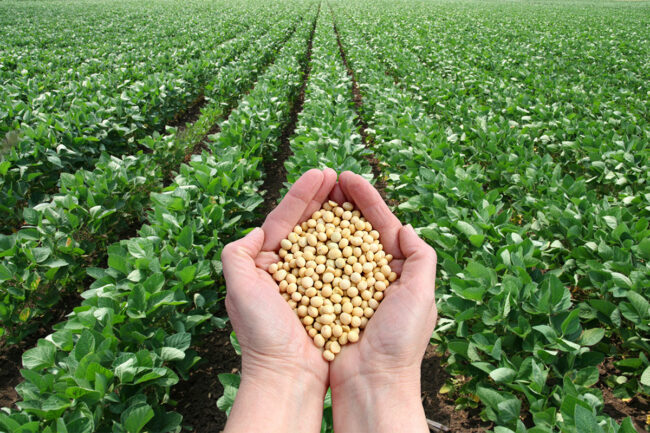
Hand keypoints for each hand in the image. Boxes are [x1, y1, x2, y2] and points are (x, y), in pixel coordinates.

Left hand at [221, 168, 336, 432]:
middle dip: (321, 198)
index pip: (284, 220)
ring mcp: (312, 282)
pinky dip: (351, 244)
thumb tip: (256, 231)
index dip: (302, 195)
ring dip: (338, 215)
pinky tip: (362, 229)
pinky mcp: (331, 295)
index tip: (321, 173)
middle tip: (338, 175)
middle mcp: (289, 270)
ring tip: (351, 192)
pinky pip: (342, 264)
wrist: (287, 375)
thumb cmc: (261, 334)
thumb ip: (237, 254)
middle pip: (307, 225)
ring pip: (326, 240)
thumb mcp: (239, 289)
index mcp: (265, 264)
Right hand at [329, 171, 437, 432]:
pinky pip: (315, 268)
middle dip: (342, 202)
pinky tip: (298, 230)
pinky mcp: (324, 298)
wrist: (371, 383)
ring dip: (323, 218)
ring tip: (311, 195)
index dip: (366, 199)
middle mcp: (370, 275)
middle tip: (326, 177)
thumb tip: (404, 226)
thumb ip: (420, 257)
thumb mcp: (422, 295)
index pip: (381, 224)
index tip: (347, 177)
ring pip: (333, 244)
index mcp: (397, 271)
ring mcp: (345, 286)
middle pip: (355, 228)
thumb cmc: (400, 342)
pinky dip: (308, 248)